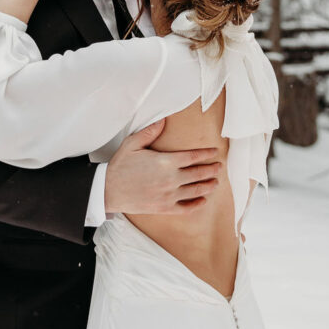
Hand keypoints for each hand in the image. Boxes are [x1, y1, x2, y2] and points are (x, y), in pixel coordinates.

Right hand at [104, 118, 222, 214]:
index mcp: (165, 161)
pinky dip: (197, 204)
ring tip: (216, 182)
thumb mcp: (132, 144)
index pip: (193, 157)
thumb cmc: (120, 166)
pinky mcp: (164, 208)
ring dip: (209, 186)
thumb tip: (164, 120)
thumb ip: (150, 132)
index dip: (206, 153)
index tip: (215, 151)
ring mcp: (169, 195)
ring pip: (196, 190)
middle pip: (199, 173)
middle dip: (212, 170)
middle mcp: (171, 179)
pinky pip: (186, 207)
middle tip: (220, 167)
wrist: (108, 190)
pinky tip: (203, 199)